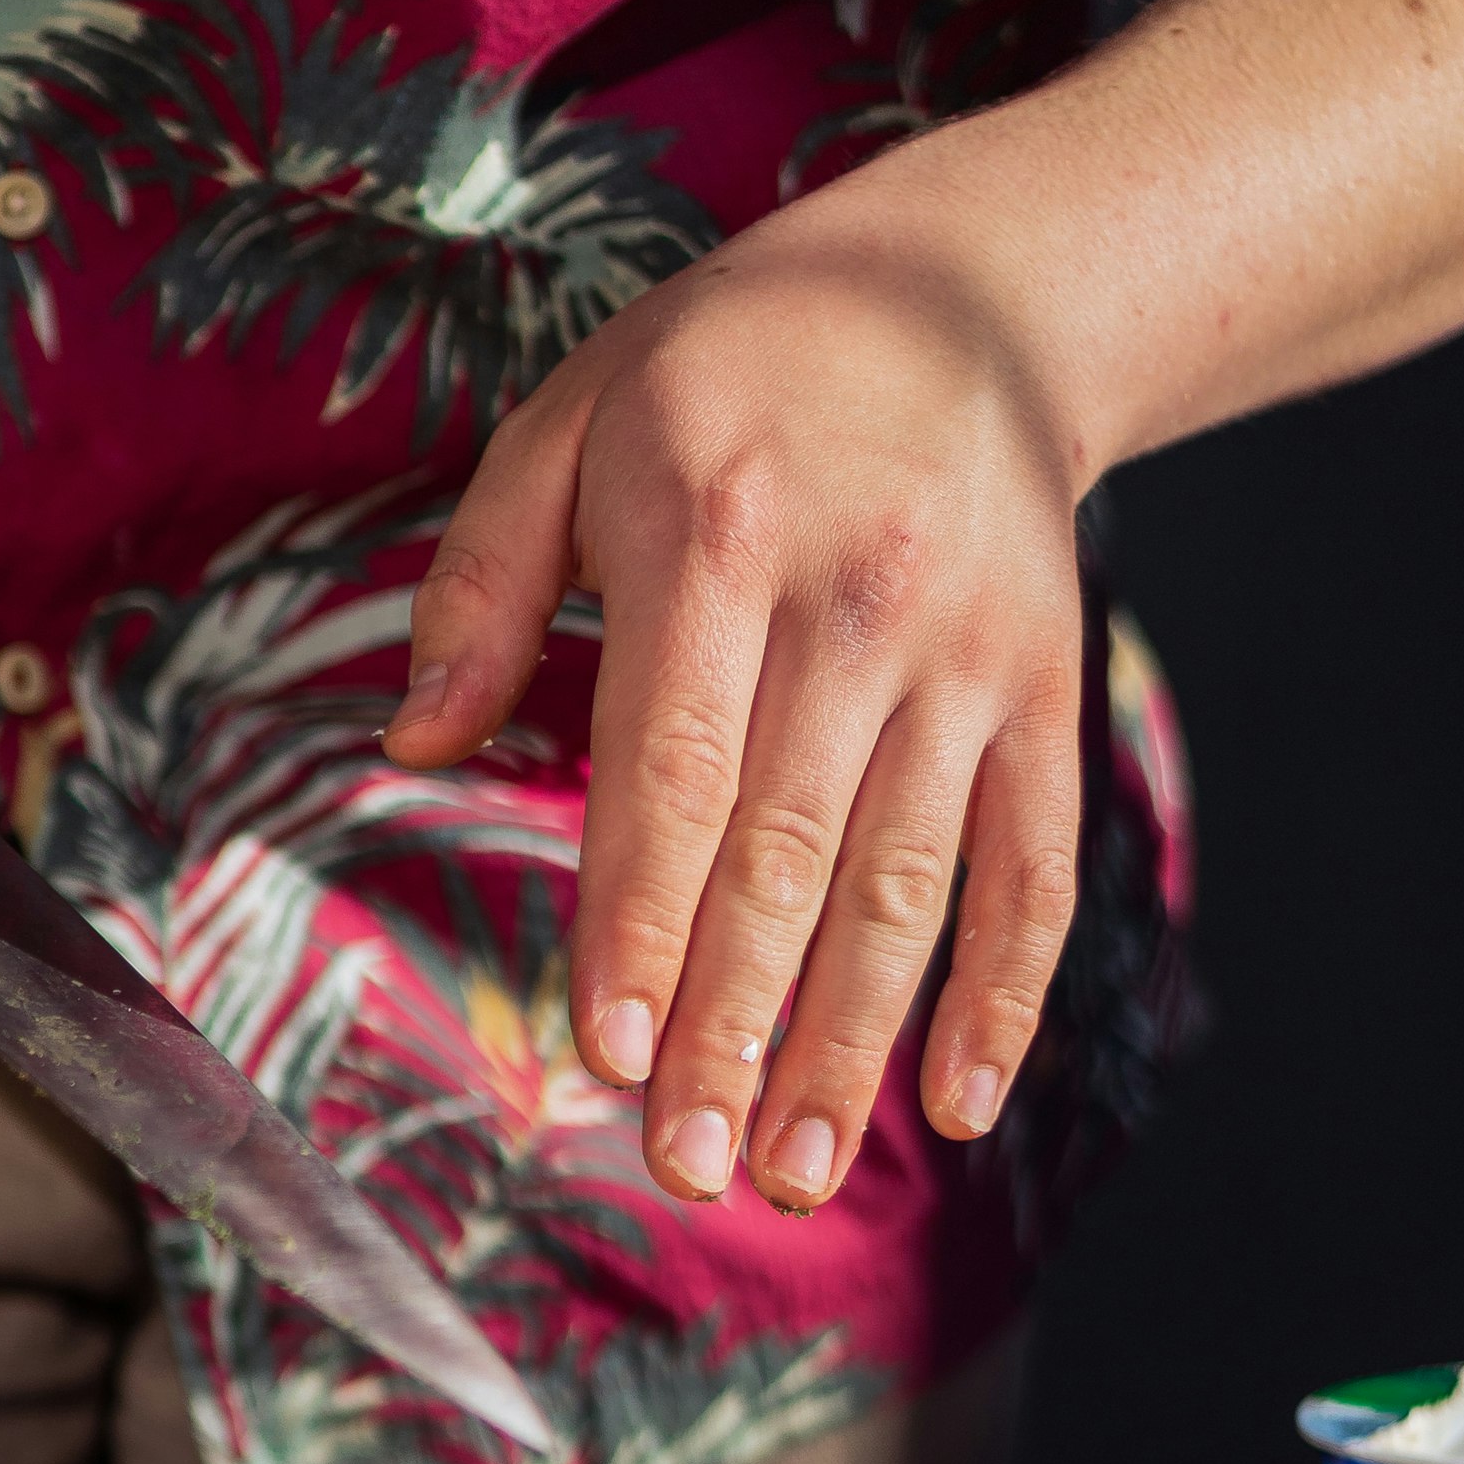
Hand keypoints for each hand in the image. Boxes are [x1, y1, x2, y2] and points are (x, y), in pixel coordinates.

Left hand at [385, 190, 1086, 1210]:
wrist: (974, 286)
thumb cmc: (734, 373)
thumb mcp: (575, 417)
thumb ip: (482, 582)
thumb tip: (415, 741)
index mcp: (721, 529)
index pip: (675, 765)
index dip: (644, 919)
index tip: (609, 1052)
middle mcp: (859, 600)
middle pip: (788, 854)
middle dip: (734, 1027)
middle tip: (688, 1164)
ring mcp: (969, 656)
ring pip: (907, 885)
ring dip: (849, 1047)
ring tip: (793, 1177)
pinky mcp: (1047, 694)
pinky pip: (1033, 865)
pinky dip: (1005, 995)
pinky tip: (958, 1109)